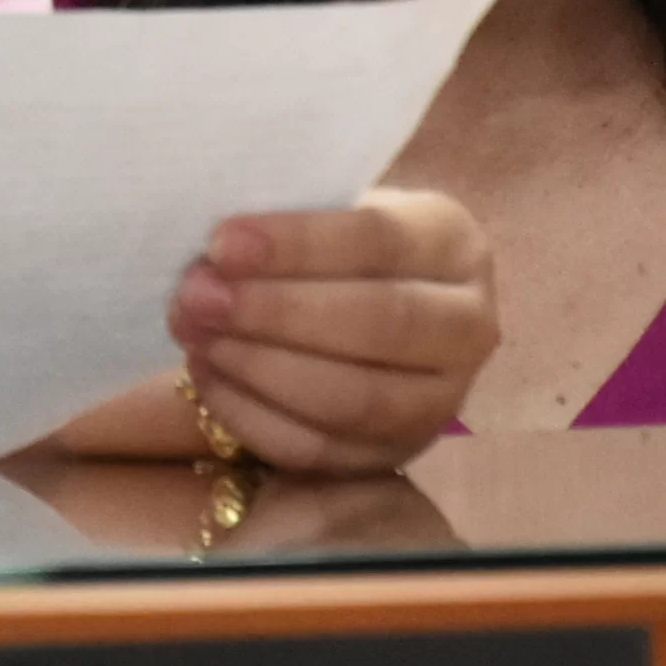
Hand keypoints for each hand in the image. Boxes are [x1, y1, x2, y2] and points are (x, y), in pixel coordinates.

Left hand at [164, 185, 494, 475]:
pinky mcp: (396, 454)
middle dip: (277, 311)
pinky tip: (208, 374)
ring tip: (197, 334)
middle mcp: (468, 325)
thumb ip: (280, 228)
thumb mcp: (323, 211)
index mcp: (453, 242)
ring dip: (260, 368)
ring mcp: (441, 400)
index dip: (301, 243)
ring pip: (354, 398)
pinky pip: (321, 449)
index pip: (381, 239)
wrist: (356, 304)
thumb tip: (209, 258)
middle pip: (379, 322)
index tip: (224, 243)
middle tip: (199, 295)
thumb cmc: (328, 247)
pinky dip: (253, 415)